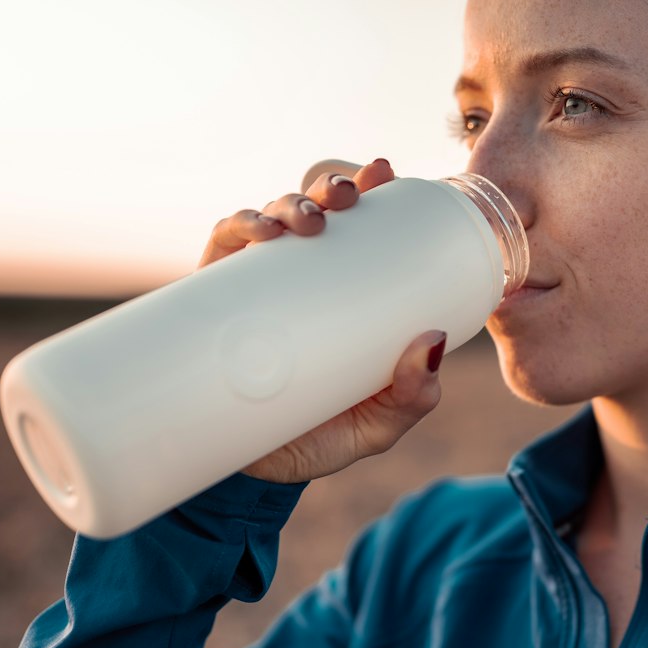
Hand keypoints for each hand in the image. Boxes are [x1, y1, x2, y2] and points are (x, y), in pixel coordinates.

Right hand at [196, 158, 446, 484]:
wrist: (249, 476)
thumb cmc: (318, 440)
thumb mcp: (377, 425)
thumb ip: (412, 397)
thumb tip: (433, 343)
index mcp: (340, 293)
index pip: (357, 227)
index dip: (368, 188)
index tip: (384, 171)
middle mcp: (298, 280)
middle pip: (314, 211)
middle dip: (331, 188)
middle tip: (348, 196)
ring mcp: (255, 286)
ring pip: (269, 220)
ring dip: (289, 204)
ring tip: (308, 220)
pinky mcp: (213, 298)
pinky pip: (222, 248)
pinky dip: (239, 227)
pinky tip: (257, 232)